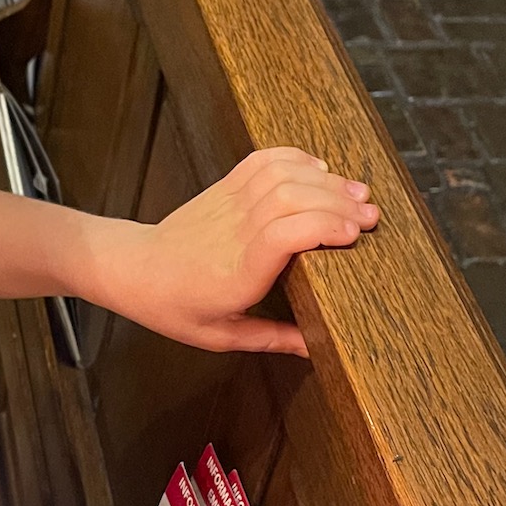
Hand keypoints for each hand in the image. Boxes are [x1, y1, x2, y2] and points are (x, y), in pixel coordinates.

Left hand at [112, 148, 378, 356]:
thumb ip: (272, 339)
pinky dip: (295, 158)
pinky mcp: (224, 188)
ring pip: (281, 175)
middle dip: (338, 202)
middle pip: (292, 198)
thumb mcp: (221, 335)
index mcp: (237, 273)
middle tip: (370, 216)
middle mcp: (234, 232)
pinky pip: (262, 161)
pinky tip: (319, 170)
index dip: (323, 227)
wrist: (136, 269)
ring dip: (324, 179)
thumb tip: (314, 348)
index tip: (353, 236)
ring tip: (355, 194)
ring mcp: (228, 204)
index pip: (284, 235)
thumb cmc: (177, 306)